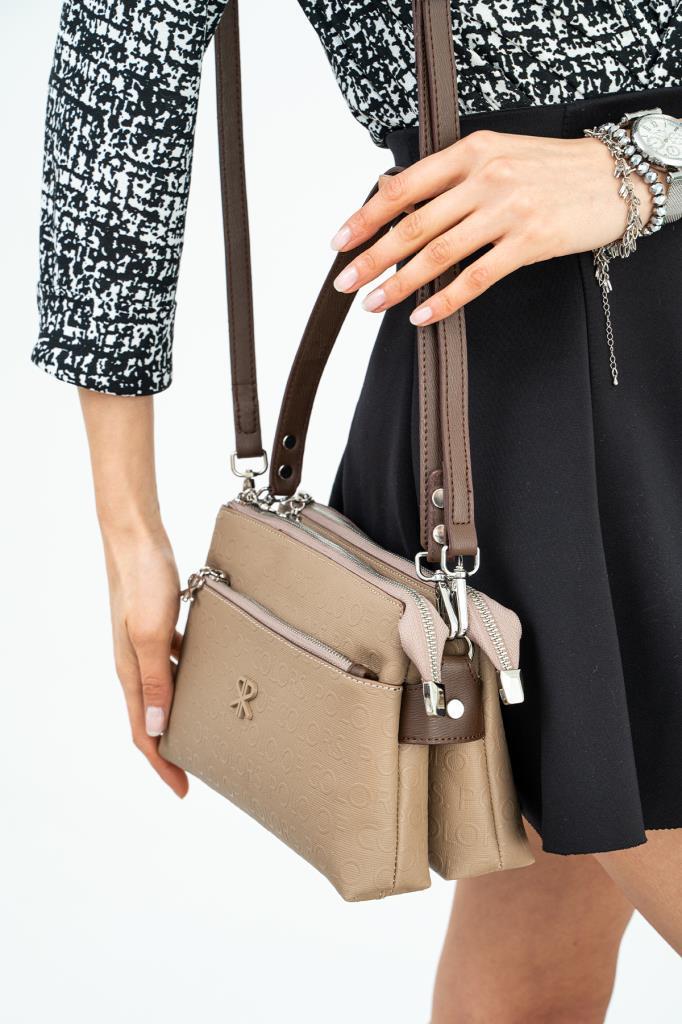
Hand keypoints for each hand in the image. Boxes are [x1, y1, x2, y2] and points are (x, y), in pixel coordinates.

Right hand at [103, 525, 187, 797]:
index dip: (162, 765)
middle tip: (202, 765)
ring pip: (165, 690)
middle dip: (174, 746)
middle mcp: (135, 664)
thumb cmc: (141, 582)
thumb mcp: (150, 635)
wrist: (136, 537)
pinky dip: (190, 677)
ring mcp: (146, 644)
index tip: (183, 790)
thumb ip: (155, 681)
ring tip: (210, 726)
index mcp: (130, 673)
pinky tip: (212, 674)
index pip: (143, 733)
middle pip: (153, 717)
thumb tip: (157, 728)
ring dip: (183, 712)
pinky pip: (174, 663)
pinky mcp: (158, 626)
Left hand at [330, 131, 653, 325]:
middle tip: (345, 282)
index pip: (403, 186)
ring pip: (439, 254)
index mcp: (470, 152)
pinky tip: (422, 316)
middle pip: (413, 225)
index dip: (366, 216)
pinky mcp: (529, 242)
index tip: (340, 240)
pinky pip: (477, 278)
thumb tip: (394, 200)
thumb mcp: (496, 155)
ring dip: (400, 283)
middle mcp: (485, 178)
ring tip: (374, 303)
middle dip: (372, 257)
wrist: (614, 177)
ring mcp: (507, 211)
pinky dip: (445, 300)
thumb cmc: (549, 169)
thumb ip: (450, 178)